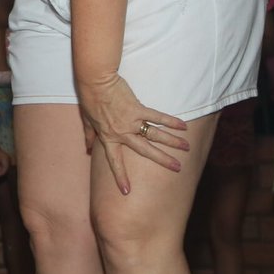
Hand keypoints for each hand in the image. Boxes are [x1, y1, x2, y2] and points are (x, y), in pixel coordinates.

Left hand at [77, 73, 187, 195]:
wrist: (95, 81)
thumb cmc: (89, 99)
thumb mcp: (86, 120)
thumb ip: (89, 135)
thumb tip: (87, 148)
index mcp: (108, 138)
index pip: (115, 161)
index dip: (120, 176)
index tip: (126, 191)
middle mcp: (122, 133)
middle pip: (145, 150)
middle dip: (162, 160)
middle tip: (177, 168)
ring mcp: (131, 121)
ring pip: (155, 135)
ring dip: (172, 142)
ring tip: (186, 148)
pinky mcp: (138, 108)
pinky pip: (157, 117)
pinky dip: (171, 121)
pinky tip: (183, 126)